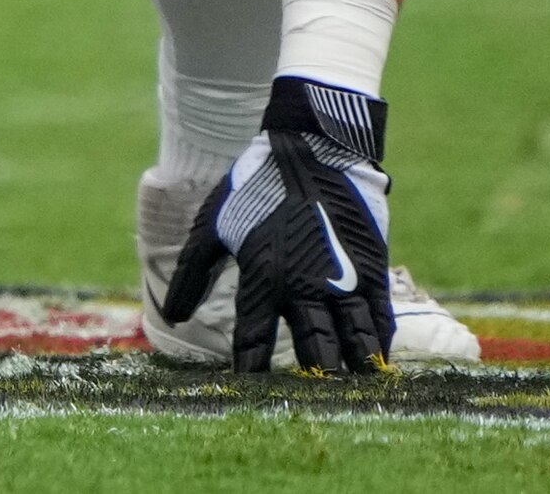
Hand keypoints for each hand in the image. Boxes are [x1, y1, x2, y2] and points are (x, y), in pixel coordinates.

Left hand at [163, 78, 397, 373]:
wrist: (309, 148)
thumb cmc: (253, 187)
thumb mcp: (211, 225)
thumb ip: (191, 273)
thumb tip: (171, 316)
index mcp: (263, 276)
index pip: (255, 338)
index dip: (253, 369)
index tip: (249, 395)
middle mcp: (305, 284)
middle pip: (314, 348)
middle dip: (313, 377)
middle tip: (311, 402)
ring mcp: (343, 277)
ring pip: (353, 338)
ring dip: (353, 366)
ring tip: (353, 389)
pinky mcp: (372, 267)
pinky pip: (378, 315)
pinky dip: (376, 341)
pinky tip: (376, 358)